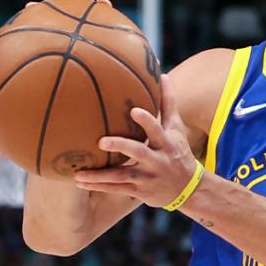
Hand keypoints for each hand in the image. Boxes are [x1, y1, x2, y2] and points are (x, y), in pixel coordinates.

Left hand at [73, 74, 198, 206]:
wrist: (189, 189)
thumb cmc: (178, 151)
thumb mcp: (177, 129)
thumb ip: (168, 103)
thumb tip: (163, 75)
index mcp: (165, 142)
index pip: (157, 129)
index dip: (147, 121)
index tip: (134, 111)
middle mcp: (157, 160)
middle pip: (138, 152)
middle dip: (121, 147)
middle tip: (101, 141)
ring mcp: (147, 177)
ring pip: (121, 176)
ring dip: (99, 175)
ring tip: (77, 173)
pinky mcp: (139, 190)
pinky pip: (115, 188)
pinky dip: (98, 186)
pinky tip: (79, 181)